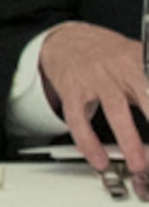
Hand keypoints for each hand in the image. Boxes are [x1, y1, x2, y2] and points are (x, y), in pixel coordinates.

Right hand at [36, 20, 148, 186]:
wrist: (66, 41)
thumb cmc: (108, 56)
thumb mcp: (137, 58)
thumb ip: (148, 79)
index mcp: (138, 61)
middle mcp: (118, 70)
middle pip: (144, 97)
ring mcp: (94, 80)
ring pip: (115, 111)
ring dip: (129, 141)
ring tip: (138, 165)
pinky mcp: (72, 91)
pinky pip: (79, 120)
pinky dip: (88, 142)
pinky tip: (98, 159)